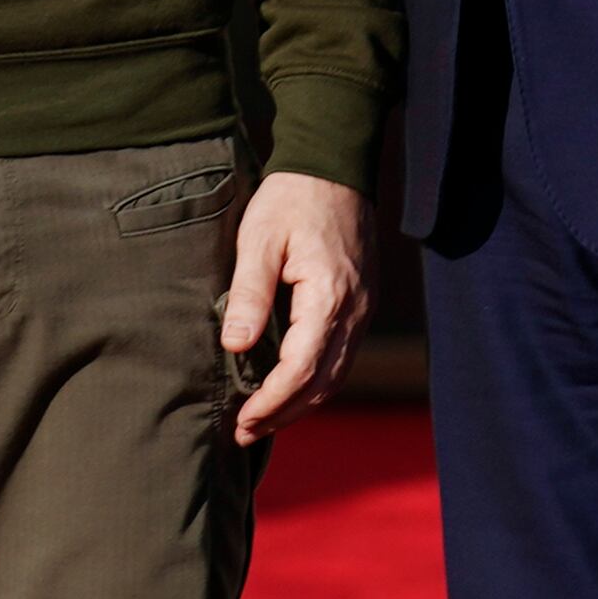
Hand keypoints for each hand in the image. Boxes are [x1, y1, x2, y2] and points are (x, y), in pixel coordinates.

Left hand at [220, 173, 369, 445]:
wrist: (334, 166)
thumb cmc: (291, 199)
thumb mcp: (258, 239)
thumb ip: (249, 293)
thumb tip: (234, 346)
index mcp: (328, 296)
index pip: (302, 369)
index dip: (272, 402)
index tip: (243, 420)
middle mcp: (354, 311)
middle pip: (322, 383)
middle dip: (284, 413)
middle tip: (244, 432)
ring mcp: (363, 309)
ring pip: (336, 375)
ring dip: (301, 403)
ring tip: (262, 419)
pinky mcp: (361, 304)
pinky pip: (341, 356)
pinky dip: (315, 381)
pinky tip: (288, 386)